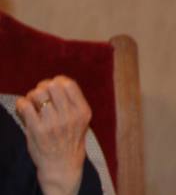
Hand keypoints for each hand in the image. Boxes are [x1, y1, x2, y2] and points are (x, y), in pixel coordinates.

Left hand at [14, 76, 91, 194]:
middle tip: (40, 96)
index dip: (57, 81)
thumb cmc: (70, 139)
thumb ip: (72, 102)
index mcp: (82, 111)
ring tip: (32, 103)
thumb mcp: (81, 120)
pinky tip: (24, 109)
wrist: (62, 164)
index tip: (52, 88)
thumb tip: (53, 82)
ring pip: (38, 93)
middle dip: (43, 87)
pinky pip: (25, 106)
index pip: (68, 84)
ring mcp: (53, 123)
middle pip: (52, 85)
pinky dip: (22, 103)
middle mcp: (70, 115)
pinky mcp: (37, 130)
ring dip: (32, 95)